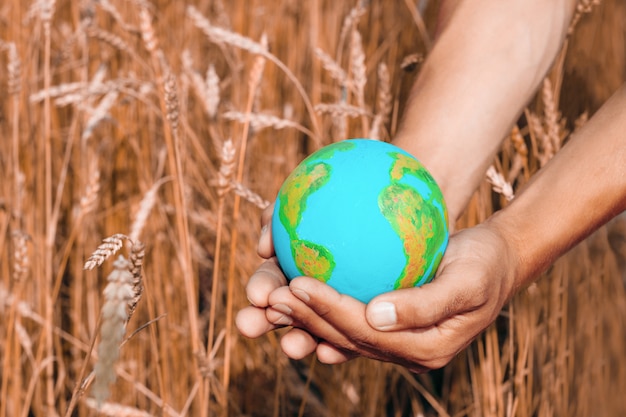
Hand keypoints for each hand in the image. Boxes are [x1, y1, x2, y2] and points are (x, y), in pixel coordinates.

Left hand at [237, 210, 518, 371]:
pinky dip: (325, 306)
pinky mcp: (392, 323)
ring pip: (344, 332)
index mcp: (425, 348)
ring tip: (276, 299)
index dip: (329, 311)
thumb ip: (425, 305)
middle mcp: (407, 350)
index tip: (298, 285)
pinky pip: (352, 317)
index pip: (365, 333)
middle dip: (307, 319)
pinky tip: (301, 289)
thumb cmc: (486, 266)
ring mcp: (398, 339)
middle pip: (347, 337)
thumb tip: (376, 315)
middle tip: (273, 298)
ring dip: (308, 317)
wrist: (498, 260)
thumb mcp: (468, 281)